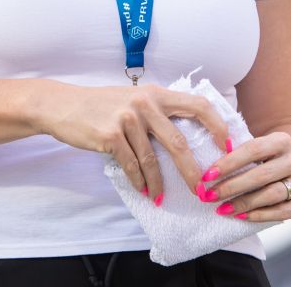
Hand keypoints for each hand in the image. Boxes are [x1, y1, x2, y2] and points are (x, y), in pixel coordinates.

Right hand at [37, 82, 230, 205]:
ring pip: (152, 160)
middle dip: (193, 171)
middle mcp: (145, 103)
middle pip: (179, 142)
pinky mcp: (110, 136)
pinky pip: (132, 166)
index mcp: (157, 93)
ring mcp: (128, 119)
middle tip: (203, 190)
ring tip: (161, 197)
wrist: (62, 105)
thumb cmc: (101, 105)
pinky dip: (139, 181)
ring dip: (159, 184)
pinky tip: (143, 191)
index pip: (198, 105)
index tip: (227, 146)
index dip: (217, 126)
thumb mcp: (134, 98)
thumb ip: (157, 111)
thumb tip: (186, 137)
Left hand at [197, 131, 290, 221]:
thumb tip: (209, 166)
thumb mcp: (262, 150)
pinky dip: (259, 215)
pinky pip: (282, 212)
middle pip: (261, 175)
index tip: (207, 175)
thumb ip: (241, 154)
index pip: (253, 149)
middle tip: (209, 196)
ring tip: (222, 209)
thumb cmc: (272, 161)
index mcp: (283, 140)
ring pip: (271, 194)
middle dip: (231, 187)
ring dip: (243, 203)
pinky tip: (241, 216)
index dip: (229, 162)